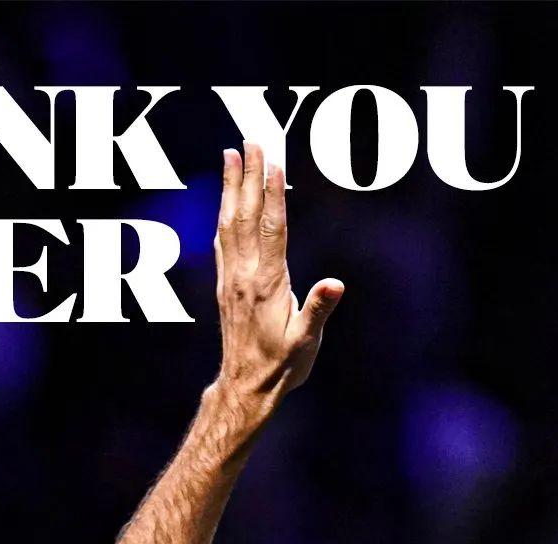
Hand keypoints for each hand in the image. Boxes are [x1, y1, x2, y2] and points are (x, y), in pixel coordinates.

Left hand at [211, 142, 343, 435]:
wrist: (246, 387)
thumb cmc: (282, 367)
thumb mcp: (306, 342)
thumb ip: (318, 310)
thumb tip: (335, 285)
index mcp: (268, 284)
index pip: (271, 229)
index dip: (272, 195)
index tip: (271, 162)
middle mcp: (245, 276)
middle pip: (246, 217)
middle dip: (247, 176)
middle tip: (249, 141)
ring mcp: (232, 280)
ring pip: (229, 224)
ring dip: (230, 188)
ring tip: (230, 156)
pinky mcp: (226, 288)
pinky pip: (222, 242)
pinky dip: (223, 216)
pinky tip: (223, 203)